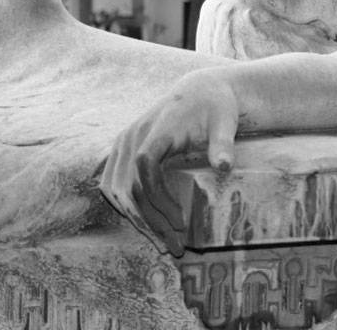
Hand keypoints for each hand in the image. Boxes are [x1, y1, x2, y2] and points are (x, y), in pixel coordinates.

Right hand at [99, 77, 237, 254]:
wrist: (201, 89)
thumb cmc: (215, 107)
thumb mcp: (225, 122)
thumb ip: (223, 143)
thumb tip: (224, 167)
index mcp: (158, 128)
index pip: (145, 166)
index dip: (157, 197)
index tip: (179, 221)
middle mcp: (134, 134)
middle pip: (128, 184)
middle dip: (147, 219)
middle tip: (173, 246)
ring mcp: (124, 140)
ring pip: (114, 187)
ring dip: (134, 217)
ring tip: (159, 241)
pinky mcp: (123, 147)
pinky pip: (112, 182)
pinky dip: (123, 206)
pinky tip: (142, 224)